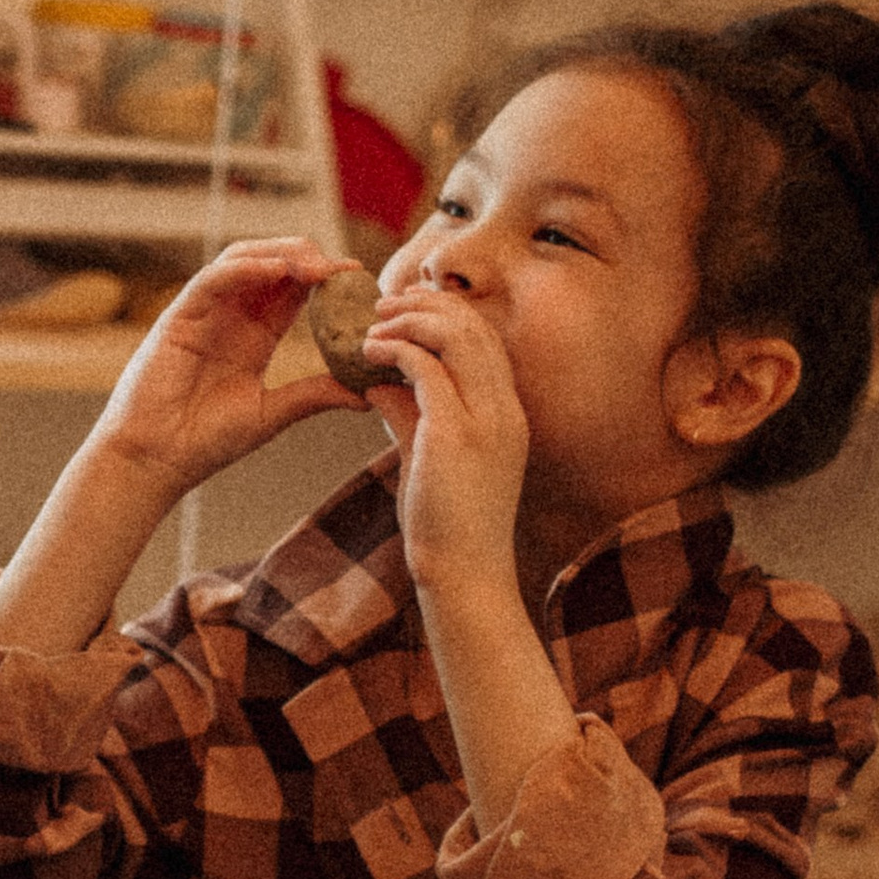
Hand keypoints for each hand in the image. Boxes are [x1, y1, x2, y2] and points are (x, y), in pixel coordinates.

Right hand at [91, 237, 363, 493]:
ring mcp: (204, 313)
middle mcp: (230, 318)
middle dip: (308, 258)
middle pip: (272, 265)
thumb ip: (314, 395)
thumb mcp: (272, 413)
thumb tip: (366, 394)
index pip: (293, 292)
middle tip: (341, 269)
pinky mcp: (178, 317)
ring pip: (243, 260)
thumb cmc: (206, 442)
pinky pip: (213, 280)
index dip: (325, 279)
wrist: (158, 460)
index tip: (358, 277)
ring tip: (315, 265)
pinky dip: (244, 268)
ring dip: (281, 254)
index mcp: (254, 338)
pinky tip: (276, 269)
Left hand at [362, 290, 531, 595]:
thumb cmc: (448, 528)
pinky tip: (369, 351)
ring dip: (410, 319)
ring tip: (374, 321)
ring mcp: (485, 420)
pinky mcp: (455, 434)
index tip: (410, 309)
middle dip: (428, 306)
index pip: (487, 342)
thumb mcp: (430, 460)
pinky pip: (424, 367)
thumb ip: (410, 417)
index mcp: (509, 415)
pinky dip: (395, 348)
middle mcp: (505, 410)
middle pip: (475, 329)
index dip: (449, 315)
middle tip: (384, 303)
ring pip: (455, 337)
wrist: (465, 575)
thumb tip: (379, 386)